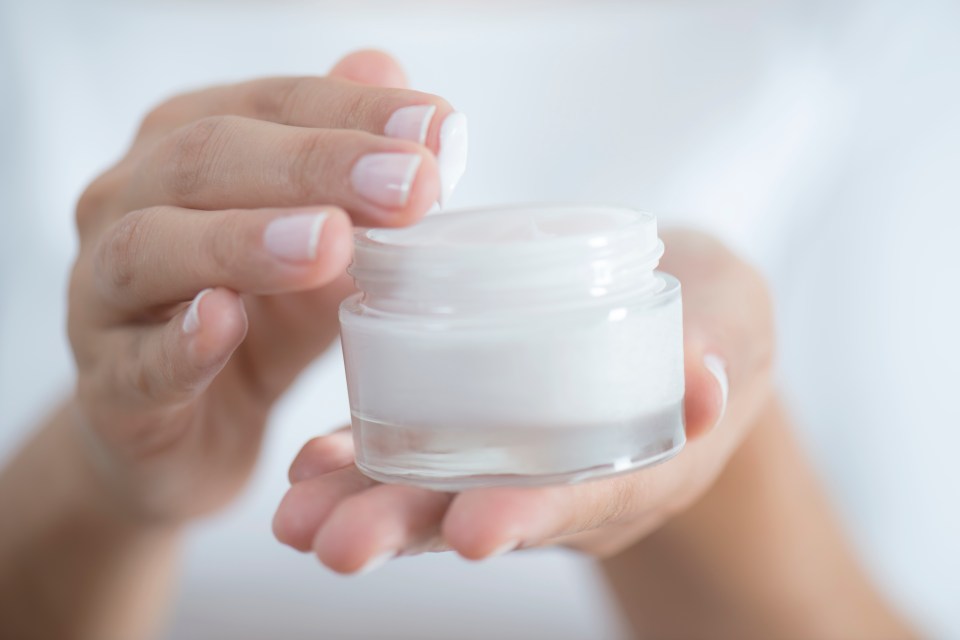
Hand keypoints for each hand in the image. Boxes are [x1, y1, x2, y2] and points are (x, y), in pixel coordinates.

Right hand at [67, 51, 460, 521]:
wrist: (189, 431)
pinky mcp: (108, 384)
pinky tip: (225, 322)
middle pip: (207, 158)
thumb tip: (422, 106)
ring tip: (328, 243)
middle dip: (315, 165)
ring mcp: (103, 294)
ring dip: (244, 240)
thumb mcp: (322, 245)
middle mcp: (130, 203)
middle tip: (407, 185)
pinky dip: (180, 342)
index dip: (354, 111)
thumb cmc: (260, 321)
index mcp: (187, 148)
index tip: (438, 130)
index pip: (270, 105)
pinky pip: (135, 360)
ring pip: (153, 247)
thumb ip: (359, 179)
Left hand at [273, 230, 773, 570]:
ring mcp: (516, 461)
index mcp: (642, 463)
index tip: (472, 533)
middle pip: (486, 514)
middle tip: (337, 546)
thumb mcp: (738, 317)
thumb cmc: (711, 321)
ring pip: (434, 493)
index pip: (585, 498)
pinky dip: (359, 460)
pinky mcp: (477, 428)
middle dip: (411, 531)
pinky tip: (308, 465)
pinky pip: (415, 452)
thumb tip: (708, 379)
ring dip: (363, 505)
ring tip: (294, 518)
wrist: (678, 332)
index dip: (531, 514)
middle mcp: (568, 480)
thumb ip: (725, 340)